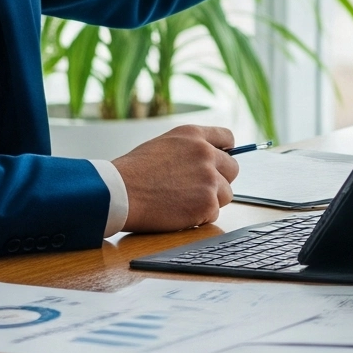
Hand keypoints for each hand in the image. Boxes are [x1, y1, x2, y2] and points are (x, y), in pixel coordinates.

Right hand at [113, 123, 239, 231]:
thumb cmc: (133, 172)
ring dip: (209, 200)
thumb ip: (189, 149)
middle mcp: (206, 153)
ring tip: (182, 202)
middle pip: (233, 169)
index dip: (225, 152)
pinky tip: (178, 213)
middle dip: (219, 180)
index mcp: (193, 135)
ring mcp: (209, 179)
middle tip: (197, 190)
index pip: (228, 138)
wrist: (119, 193)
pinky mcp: (207, 203)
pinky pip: (214, 213)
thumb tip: (210, 157)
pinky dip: (199, 217)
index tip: (219, 163)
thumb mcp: (163, 145)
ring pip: (226, 194)